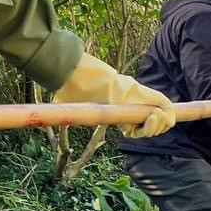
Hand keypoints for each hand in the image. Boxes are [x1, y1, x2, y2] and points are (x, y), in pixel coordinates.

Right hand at [52, 54, 174, 137]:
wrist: (83, 78)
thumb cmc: (76, 91)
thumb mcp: (74, 109)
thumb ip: (66, 115)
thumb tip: (42, 119)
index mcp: (122, 110)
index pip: (141, 125)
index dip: (144, 130)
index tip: (132, 131)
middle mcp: (135, 105)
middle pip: (156, 125)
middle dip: (152, 131)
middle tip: (139, 129)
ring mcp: (143, 99)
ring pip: (165, 119)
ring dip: (158, 126)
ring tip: (146, 121)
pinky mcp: (149, 95)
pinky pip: (169, 108)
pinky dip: (166, 117)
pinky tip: (152, 117)